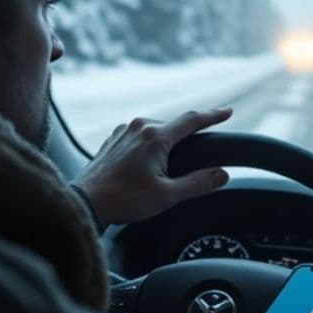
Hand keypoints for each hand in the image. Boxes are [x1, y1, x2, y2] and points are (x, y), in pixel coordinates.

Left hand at [75, 106, 232, 228]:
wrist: (86, 202)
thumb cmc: (124, 200)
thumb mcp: (167, 195)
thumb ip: (198, 183)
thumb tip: (222, 175)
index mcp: (155, 137)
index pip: (192, 120)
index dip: (213, 115)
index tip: (227, 111)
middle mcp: (139, 127)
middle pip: (174, 126)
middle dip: (188, 136)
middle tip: (199, 151)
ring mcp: (124, 131)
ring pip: (156, 130)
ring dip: (167, 141)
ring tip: (169, 165)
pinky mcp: (113, 138)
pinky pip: (139, 134)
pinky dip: (150, 144)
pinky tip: (147, 164)